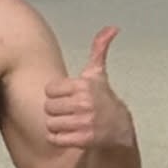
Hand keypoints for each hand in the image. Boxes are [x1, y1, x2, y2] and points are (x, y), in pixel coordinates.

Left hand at [44, 26, 134, 149]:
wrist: (119, 127)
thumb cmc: (103, 99)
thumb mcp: (98, 74)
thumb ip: (99, 49)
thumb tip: (112, 28)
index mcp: (83, 85)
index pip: (49, 90)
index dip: (56, 94)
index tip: (68, 97)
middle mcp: (84, 103)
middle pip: (48, 107)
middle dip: (56, 110)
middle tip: (68, 111)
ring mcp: (84, 122)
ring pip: (50, 123)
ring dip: (56, 125)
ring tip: (69, 122)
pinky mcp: (83, 139)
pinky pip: (55, 138)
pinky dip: (58, 138)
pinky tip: (68, 134)